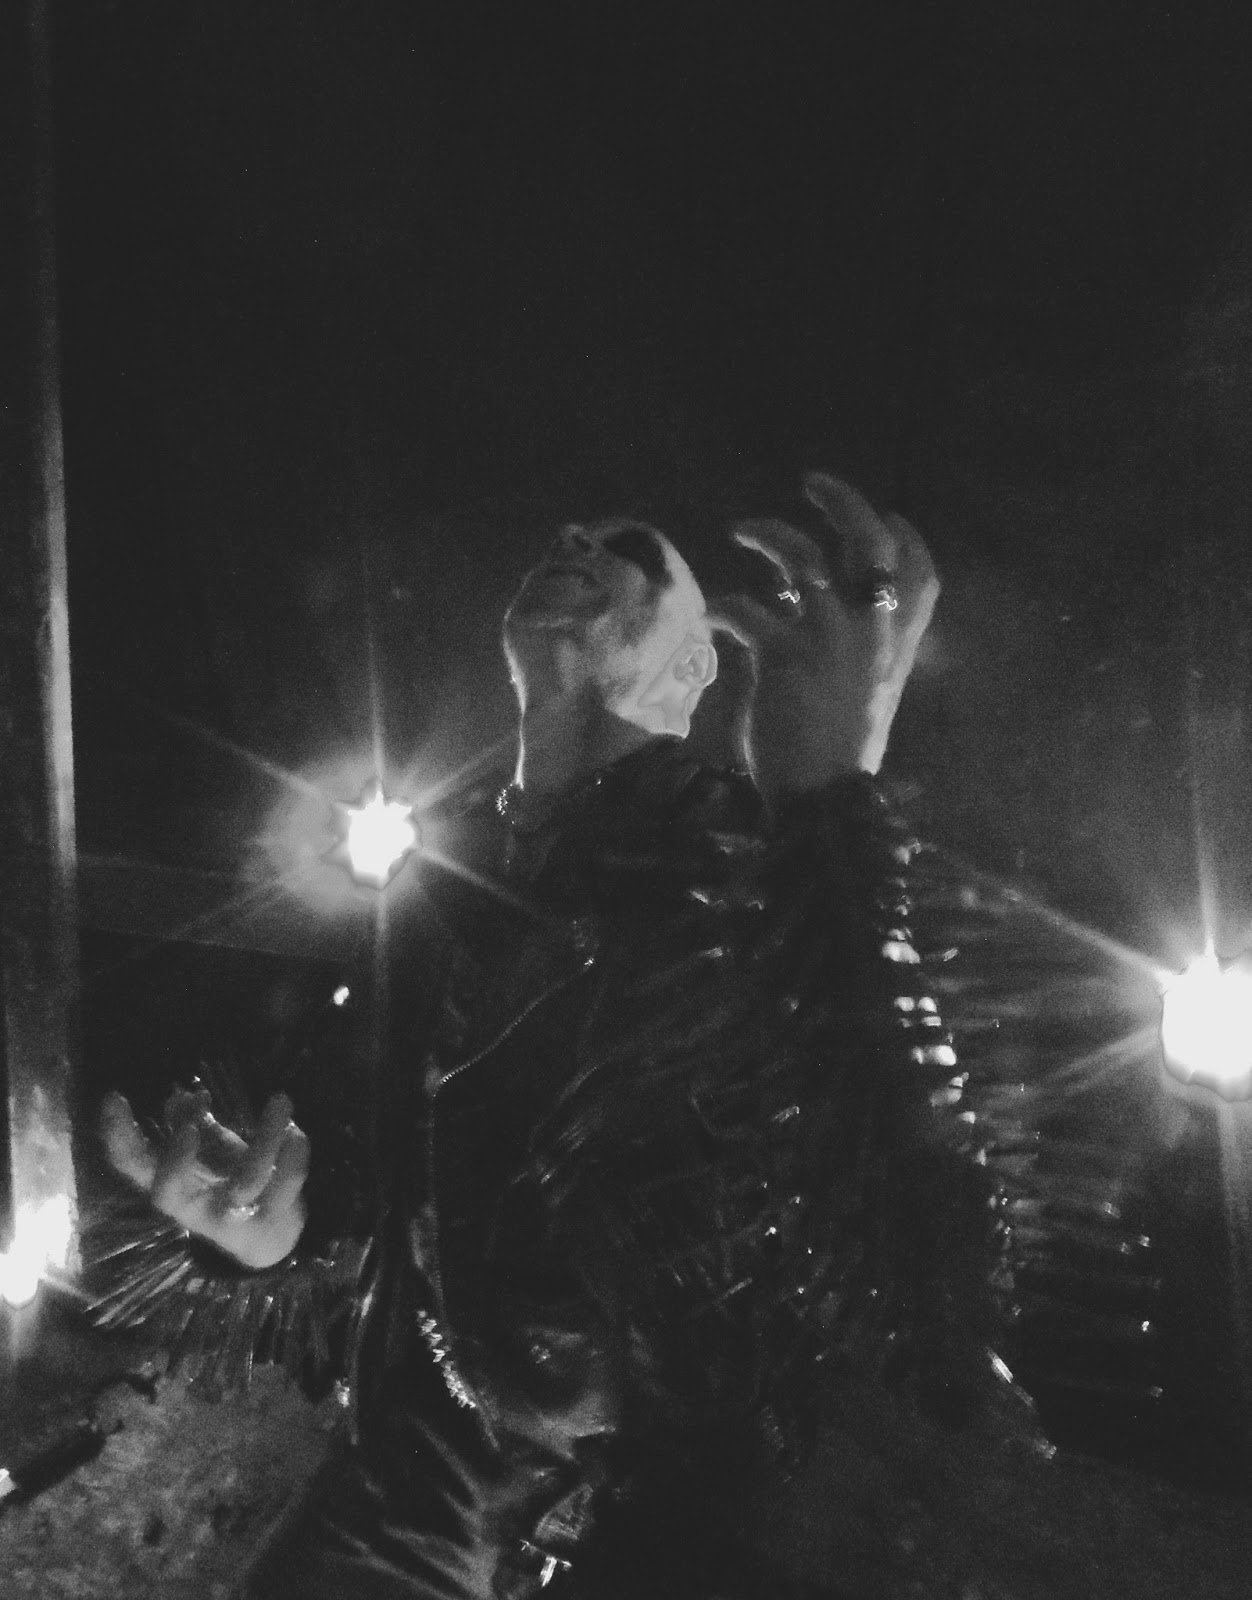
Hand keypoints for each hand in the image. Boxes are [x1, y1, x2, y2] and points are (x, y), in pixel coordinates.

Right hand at [100, 1086, 310, 1269]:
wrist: (269, 1236)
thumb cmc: (229, 1184)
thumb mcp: (208, 1154)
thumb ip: (193, 1125)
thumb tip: (179, 1097)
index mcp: (173, 1186)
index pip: (132, 1165)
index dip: (117, 1136)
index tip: (113, 1097)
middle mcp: (194, 1207)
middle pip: (167, 1195)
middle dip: (173, 1164)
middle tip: (186, 1130)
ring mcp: (232, 1218)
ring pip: (245, 1182)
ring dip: (265, 1139)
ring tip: (280, 1100)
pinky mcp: (269, 1219)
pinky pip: (284, 1187)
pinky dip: (293, 1156)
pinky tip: (297, 1132)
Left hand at [714, 472, 938, 797]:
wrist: (823, 799)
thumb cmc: (840, 750)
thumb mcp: (865, 691)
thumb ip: (851, 642)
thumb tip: (803, 595)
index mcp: (898, 641)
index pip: (919, 570)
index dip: (903, 535)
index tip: (887, 516)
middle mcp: (873, 629)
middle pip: (869, 541)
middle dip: (841, 501)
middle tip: (810, 483)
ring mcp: (830, 638)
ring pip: (801, 558)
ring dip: (766, 533)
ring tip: (739, 528)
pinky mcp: (784, 656)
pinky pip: (745, 609)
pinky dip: (722, 607)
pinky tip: (709, 616)